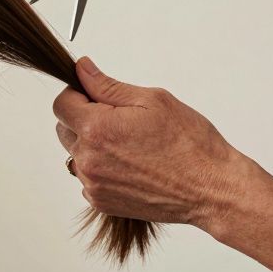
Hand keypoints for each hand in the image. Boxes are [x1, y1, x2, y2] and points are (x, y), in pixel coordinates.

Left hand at [52, 57, 245, 228]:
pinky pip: (88, 178)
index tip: (97, 97)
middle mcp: (88, 159)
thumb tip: (81, 69)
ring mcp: (92, 184)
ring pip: (76, 155)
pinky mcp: (100, 201)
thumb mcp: (152, 100)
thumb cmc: (189, 144)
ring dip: (92, 146)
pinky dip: (102, 169)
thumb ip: (107, 86)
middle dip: (84, 119)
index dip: (78, 95)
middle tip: (120, 121)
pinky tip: (131, 166)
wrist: (211, 189)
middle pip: (65, 130)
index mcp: (96, 129)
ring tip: (130, 146)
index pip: (61, 104)